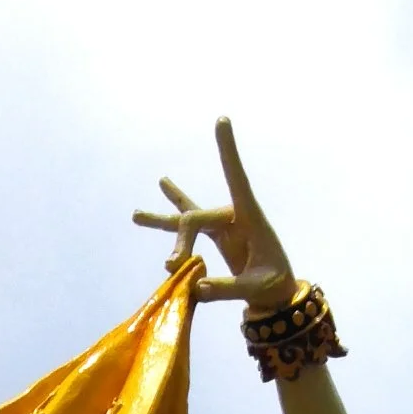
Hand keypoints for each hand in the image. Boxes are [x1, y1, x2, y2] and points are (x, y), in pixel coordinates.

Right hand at [133, 117, 295, 308]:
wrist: (277, 293)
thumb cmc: (273, 286)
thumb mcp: (256, 287)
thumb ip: (228, 288)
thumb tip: (196, 287)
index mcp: (250, 217)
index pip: (236, 178)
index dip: (227, 151)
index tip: (222, 120)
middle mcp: (233, 215)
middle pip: (195, 219)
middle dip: (181, 243)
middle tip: (171, 267)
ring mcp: (222, 224)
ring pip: (187, 219)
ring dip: (162, 219)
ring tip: (136, 216)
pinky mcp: (215, 235)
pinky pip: (187, 228)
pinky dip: (167, 223)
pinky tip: (142, 217)